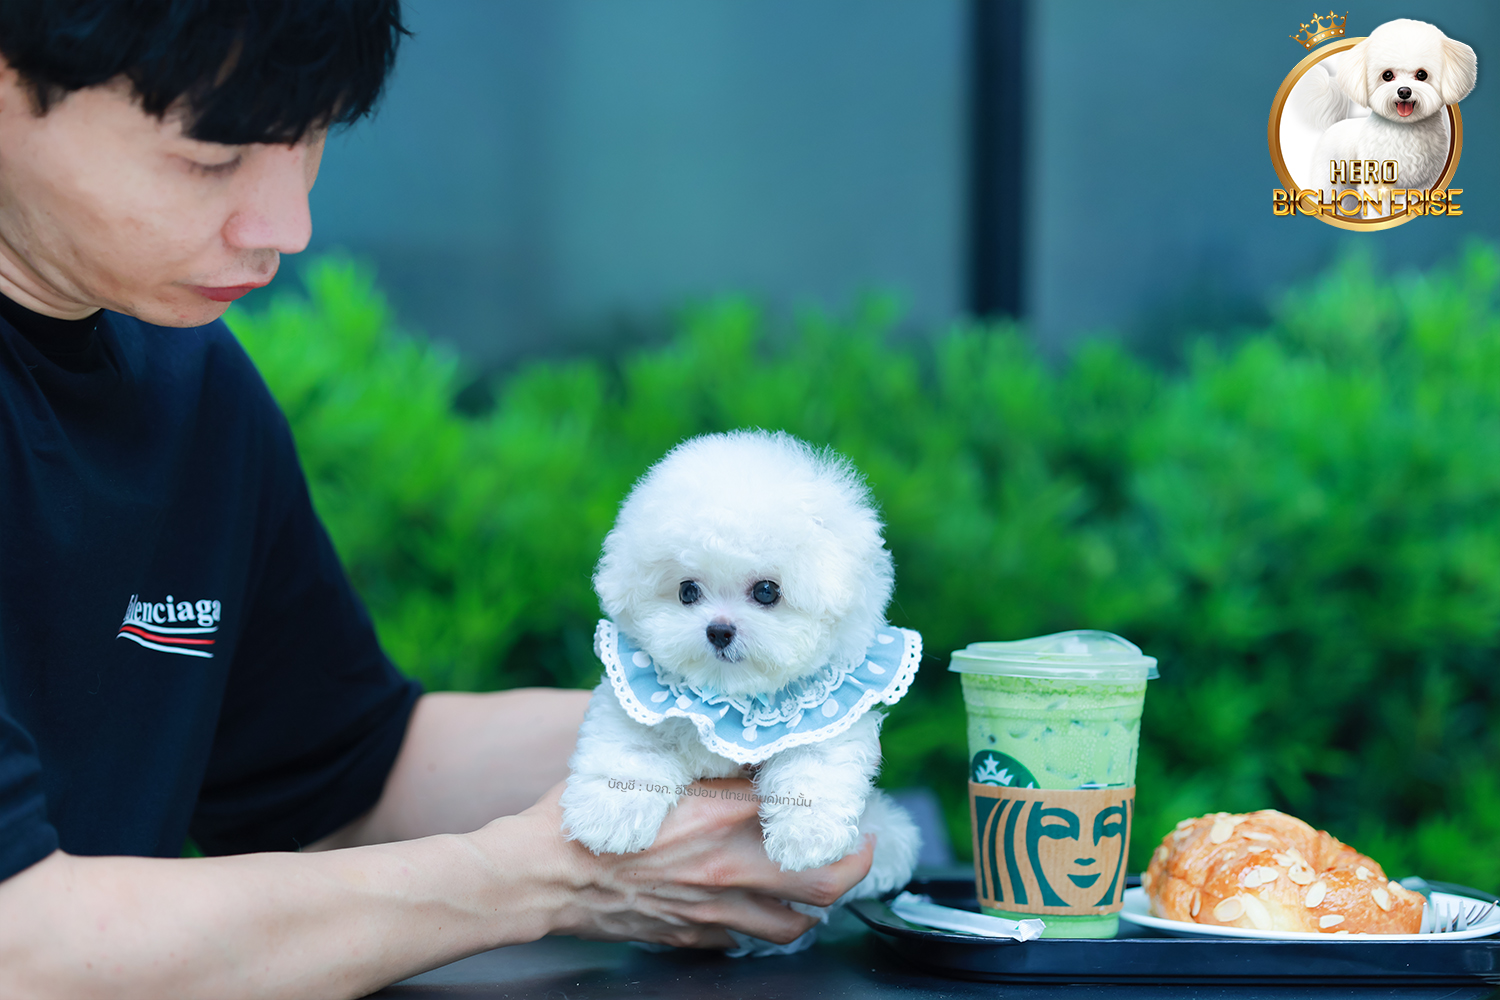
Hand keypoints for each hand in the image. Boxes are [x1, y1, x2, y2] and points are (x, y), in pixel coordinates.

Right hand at [511, 777, 876, 948]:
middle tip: (859, 849)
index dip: (835, 806)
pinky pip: (746, 941)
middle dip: (854, 867)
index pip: (807, 812)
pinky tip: (754, 906)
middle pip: (825, 884)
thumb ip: (700, 759)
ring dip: (812, 907)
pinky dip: (760, 925)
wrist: (539, 874)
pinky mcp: (691, 938)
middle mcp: (729, 867)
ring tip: (813, 886)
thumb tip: (735, 741)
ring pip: (794, 926)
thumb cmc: (585, 814)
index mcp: (724, 814)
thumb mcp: (648, 766)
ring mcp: (713, 911)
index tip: (847, 798)